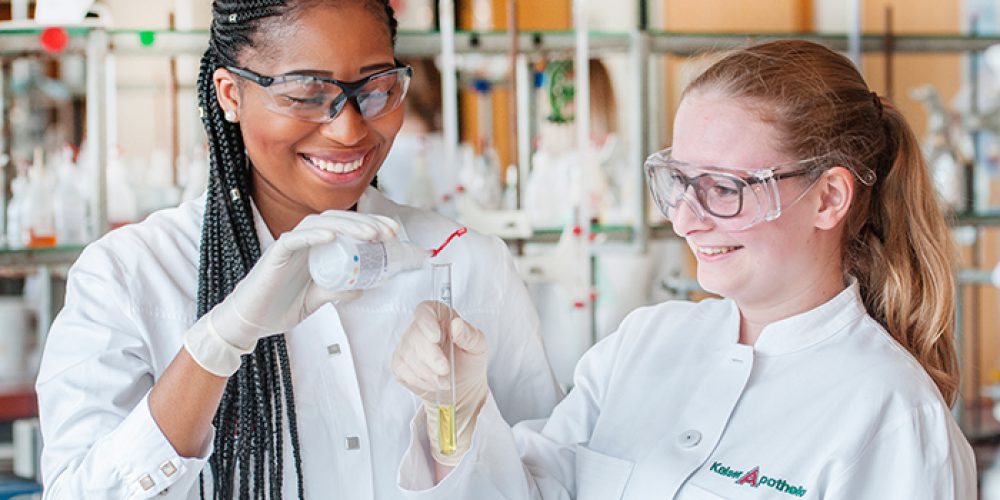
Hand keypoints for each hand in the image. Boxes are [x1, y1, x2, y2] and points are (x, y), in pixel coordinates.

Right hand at [185, 211, 398, 375]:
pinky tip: (332, 236)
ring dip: (348, 226)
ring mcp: (289, 245)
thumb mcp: (317, 299)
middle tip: (390, 231)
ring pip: (321, 224)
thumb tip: (363, 288)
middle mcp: (304, 241)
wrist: (249, 322)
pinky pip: (295, 239)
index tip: (393, 232)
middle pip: (338, 220)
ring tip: (372, 233)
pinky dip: (314, 235)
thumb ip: (337, 291)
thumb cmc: (279, 307)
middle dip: (366, 222)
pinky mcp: (275, 254)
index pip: (346, 228)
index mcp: (315, 248)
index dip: (370, 225)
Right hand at [392, 301, 488, 465]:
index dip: (427, 322)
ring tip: (443, 380)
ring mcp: (405, 348)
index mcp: (438, 316)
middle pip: (413, 336)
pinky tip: (432, 385)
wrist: (462, 392)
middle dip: (429, 356)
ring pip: (406, 356)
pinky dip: (418, 381)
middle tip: (445, 371)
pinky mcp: (399, 367)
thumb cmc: (471, 364)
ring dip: (426, 372)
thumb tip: (457, 326)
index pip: (424, 311)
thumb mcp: (480, 348)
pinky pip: (402, 372)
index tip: (437, 335)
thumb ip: (470, 335)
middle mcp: (419, 329)